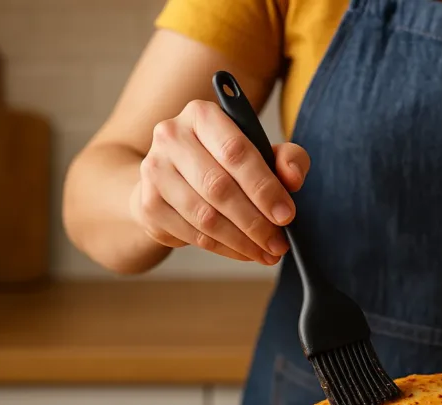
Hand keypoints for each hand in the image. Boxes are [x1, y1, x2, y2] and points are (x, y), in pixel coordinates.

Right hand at [131, 99, 309, 263]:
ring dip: (242, 241)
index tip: (287, 216)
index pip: (236, 151)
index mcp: (202, 114)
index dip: (264, 187)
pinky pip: (192, 234)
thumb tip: (293, 178)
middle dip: (256, 222)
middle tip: (279, 244)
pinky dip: (224, 249)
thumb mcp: (262, 152)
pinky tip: (244, 252)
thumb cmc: (225, 163)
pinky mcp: (148, 204)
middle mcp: (171, 136)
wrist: (172, 179)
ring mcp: (154, 170)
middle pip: (219, 187)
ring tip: (267, 253)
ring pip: (205, 217)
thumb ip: (287, 159)